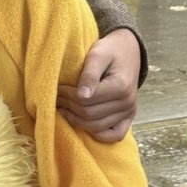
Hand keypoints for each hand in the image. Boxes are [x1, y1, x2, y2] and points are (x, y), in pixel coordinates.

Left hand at [57, 27, 140, 141]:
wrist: (128, 51)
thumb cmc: (110, 50)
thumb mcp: (98, 54)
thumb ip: (89, 74)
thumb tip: (81, 96)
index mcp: (121, 87)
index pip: (86, 101)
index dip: (68, 96)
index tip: (58, 88)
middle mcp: (128, 103)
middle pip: (89, 115)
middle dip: (69, 107)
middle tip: (57, 98)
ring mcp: (129, 112)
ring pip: (96, 127)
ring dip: (76, 120)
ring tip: (64, 108)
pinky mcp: (128, 118)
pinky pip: (114, 135)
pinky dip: (98, 134)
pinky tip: (83, 124)